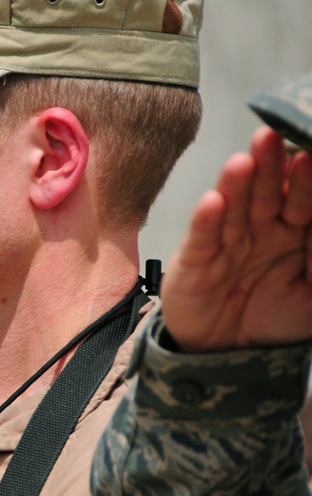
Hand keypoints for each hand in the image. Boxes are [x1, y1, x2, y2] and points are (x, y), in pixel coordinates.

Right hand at [162, 127, 311, 351]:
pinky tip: (212, 202)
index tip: (311, 157)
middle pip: (267, 194)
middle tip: (271, 138)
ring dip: (237, 185)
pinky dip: (206, 221)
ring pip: (234, 208)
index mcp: (294, 233)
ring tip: (243, 161)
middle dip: (270, 167)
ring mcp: (226, 243)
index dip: (307, 181)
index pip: (304, 200)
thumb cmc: (274, 322)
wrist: (228, 358)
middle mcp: (260, 231)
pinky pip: (203, 238)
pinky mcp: (195, 261)